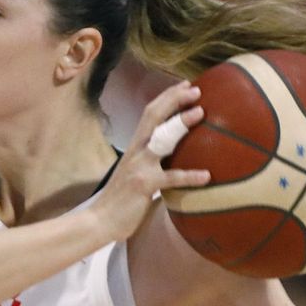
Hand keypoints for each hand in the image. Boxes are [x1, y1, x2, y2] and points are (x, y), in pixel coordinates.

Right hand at [93, 80, 211, 242]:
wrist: (100, 220)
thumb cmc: (121, 199)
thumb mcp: (136, 173)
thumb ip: (151, 161)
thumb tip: (173, 157)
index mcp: (136, 147)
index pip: (150, 114)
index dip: (167, 97)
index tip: (186, 85)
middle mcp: (136, 152)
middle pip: (154, 116)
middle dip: (174, 100)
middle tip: (195, 90)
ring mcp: (139, 167)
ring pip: (161, 139)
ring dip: (180, 124)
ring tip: (200, 113)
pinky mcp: (144, 186)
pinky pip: (170, 178)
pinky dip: (189, 176)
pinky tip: (206, 176)